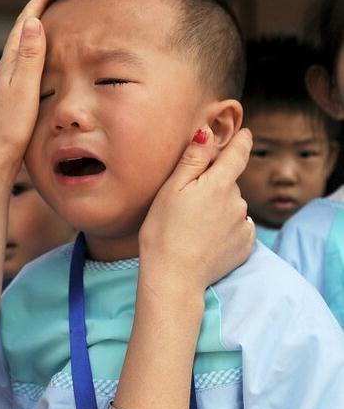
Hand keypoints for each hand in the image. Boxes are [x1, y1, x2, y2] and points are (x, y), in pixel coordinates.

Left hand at [0, 0, 51, 179]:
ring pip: (19, 53)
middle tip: (48, 0)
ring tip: (45, 28)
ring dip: (31, 37)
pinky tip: (35, 69)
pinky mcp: (9, 101)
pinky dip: (31, 58)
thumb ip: (28, 56)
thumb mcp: (23, 87)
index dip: (35, 6)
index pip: (22, 27)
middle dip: (33, 16)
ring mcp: (5, 87)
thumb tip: (32, 21)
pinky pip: (22, 70)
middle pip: (19, 36)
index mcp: (8, 65)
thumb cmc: (8, 125)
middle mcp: (4, 72)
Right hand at [138, 126, 254, 293]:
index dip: (241, 141)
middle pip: (230, 182)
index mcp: (219, 184)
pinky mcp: (245, 246)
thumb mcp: (172, 188)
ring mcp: (243, 225)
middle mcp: (238, 202)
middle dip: (215, 182)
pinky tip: (205, 236)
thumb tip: (208, 132)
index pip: (238, 154)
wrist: (174, 276)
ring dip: (219, 206)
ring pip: (233, 204)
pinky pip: (238, 226)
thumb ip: (193, 159)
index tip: (245, 133)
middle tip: (188, 197)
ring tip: (193, 222)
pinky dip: (225, 226)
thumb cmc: (163, 230)